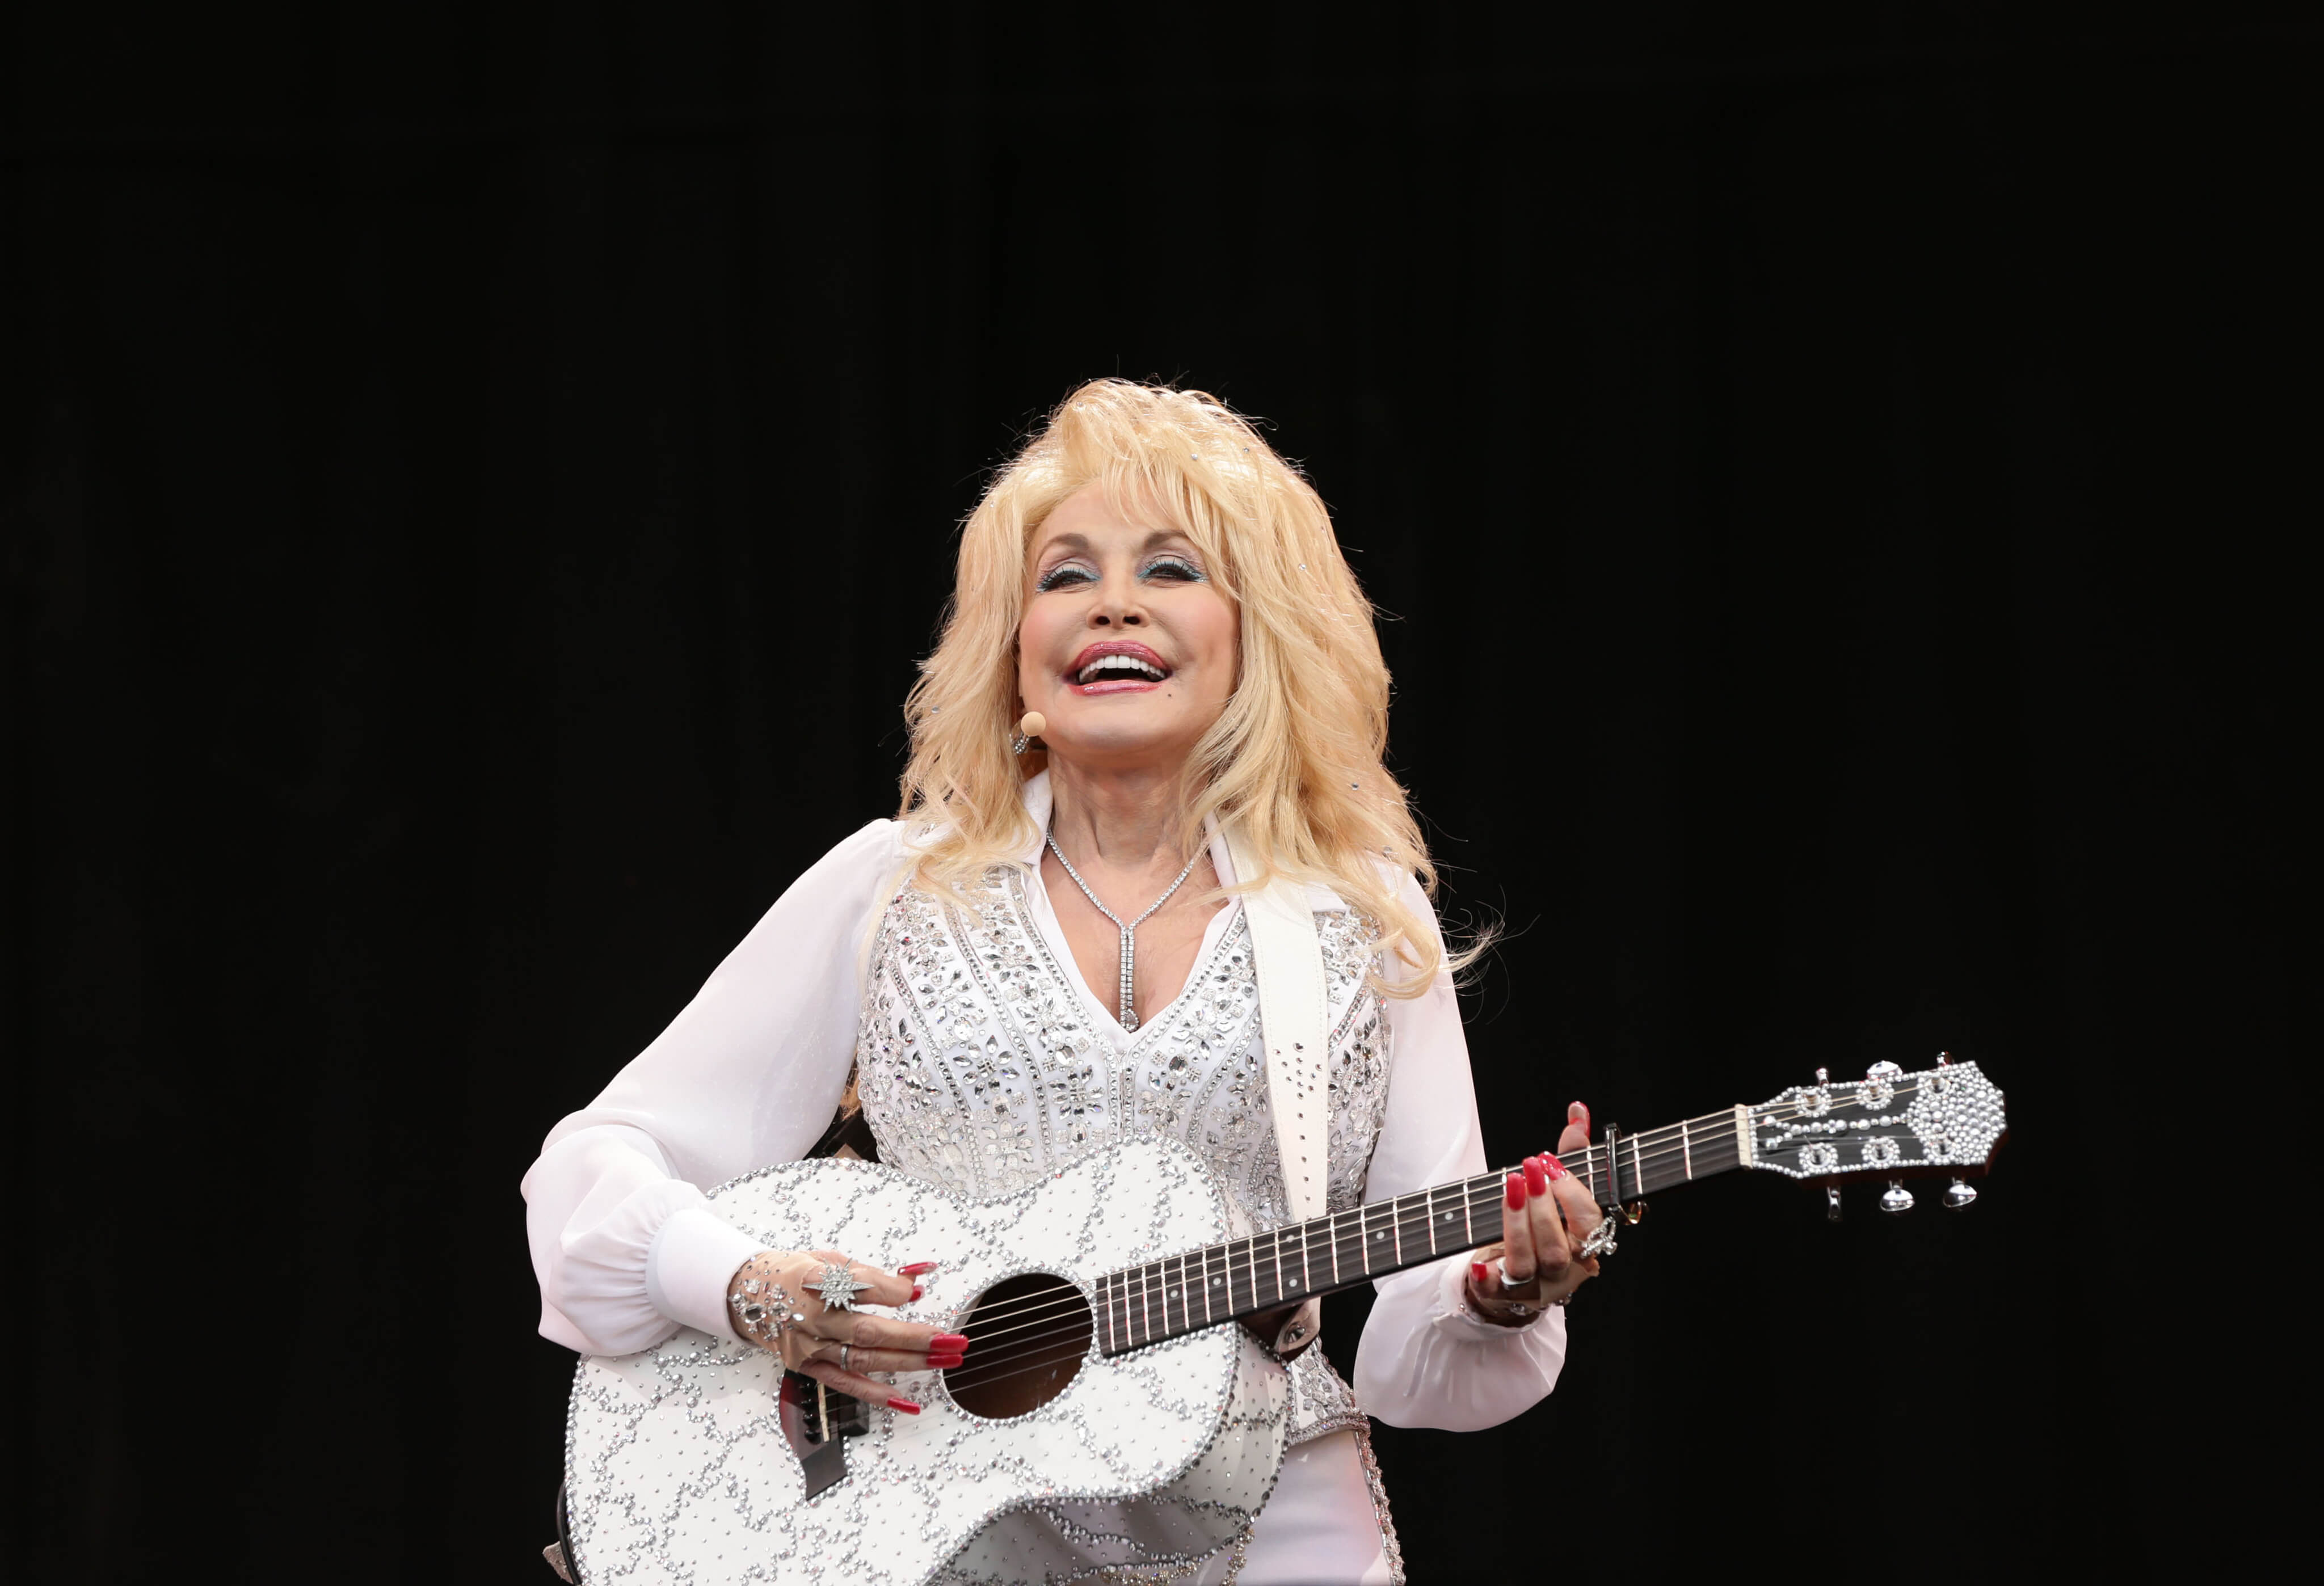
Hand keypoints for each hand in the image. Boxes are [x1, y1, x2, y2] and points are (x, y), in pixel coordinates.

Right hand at [725, 1249, 964, 1411]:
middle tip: (953, 1340)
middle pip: (872, 1332)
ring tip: (944, 1361)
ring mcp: (811, 1348)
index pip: (866, 1289)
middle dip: (917, 1338)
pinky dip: (876, 1395)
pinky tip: (905, 1402)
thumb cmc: (790, 1272)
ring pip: (865, 1360)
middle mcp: (814, 1320)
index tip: (919, 1292)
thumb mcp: (826, 1259)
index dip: (896, 1292)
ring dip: (909, 1363)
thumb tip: (913, 1285)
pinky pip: (845, 1384)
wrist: (744, 1294)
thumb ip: (868, 1274)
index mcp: (817, 1283)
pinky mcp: (808, 1367)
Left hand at [1464, 1100, 1603, 1324]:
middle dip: (1543, 1205)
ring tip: (1509, 1185)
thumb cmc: (1545, 1227)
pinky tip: (1479, 1265)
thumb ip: (1571, 1154)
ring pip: (1527, 1262)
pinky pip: (1495, 1291)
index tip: (1550, 1162)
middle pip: (1558, 1246)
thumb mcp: (1559, 1190)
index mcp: (1584, 1243)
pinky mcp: (1501, 1294)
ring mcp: (1533, 1284)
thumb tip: (1578, 1111)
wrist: (1517, 1277)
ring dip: (1517, 1223)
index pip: (1589, 1222)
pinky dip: (1487, 1280)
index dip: (1572, 1192)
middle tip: (1529, 1167)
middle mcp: (1563, 1268)